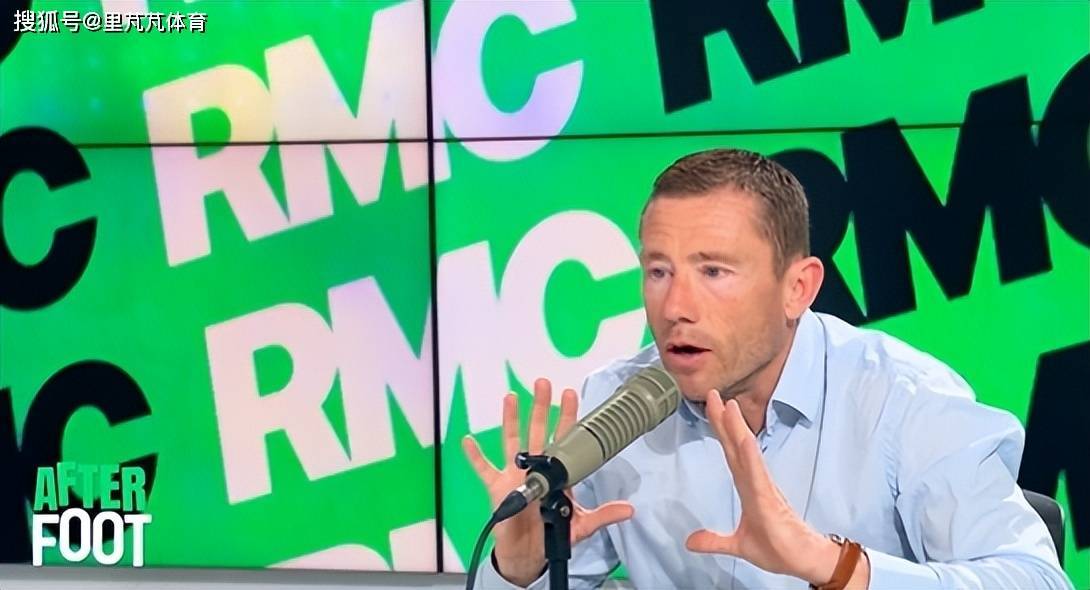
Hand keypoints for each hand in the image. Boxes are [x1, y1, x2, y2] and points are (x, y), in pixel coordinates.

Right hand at [462, 378, 634, 585]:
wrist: (529, 555)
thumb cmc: (552, 535)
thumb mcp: (581, 525)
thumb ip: (603, 514)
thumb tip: (629, 510)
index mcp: (556, 474)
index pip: (563, 439)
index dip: (566, 417)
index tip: (570, 395)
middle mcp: (534, 468)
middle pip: (538, 431)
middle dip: (541, 408)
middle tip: (543, 384)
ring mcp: (514, 475)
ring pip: (512, 441)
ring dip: (511, 420)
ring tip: (512, 397)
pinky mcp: (497, 488)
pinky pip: (483, 469)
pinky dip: (475, 456)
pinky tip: (469, 441)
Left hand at [685, 389, 865, 586]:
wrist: (803, 562)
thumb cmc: (778, 549)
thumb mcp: (738, 545)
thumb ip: (715, 540)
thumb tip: (690, 541)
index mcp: (747, 486)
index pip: (730, 451)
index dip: (720, 429)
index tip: (710, 407)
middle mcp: (754, 480)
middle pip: (735, 444)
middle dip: (723, 419)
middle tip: (712, 393)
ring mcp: (762, 487)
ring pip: (746, 452)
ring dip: (736, 428)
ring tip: (727, 405)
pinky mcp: (769, 499)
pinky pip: (758, 474)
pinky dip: (751, 456)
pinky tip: (744, 440)